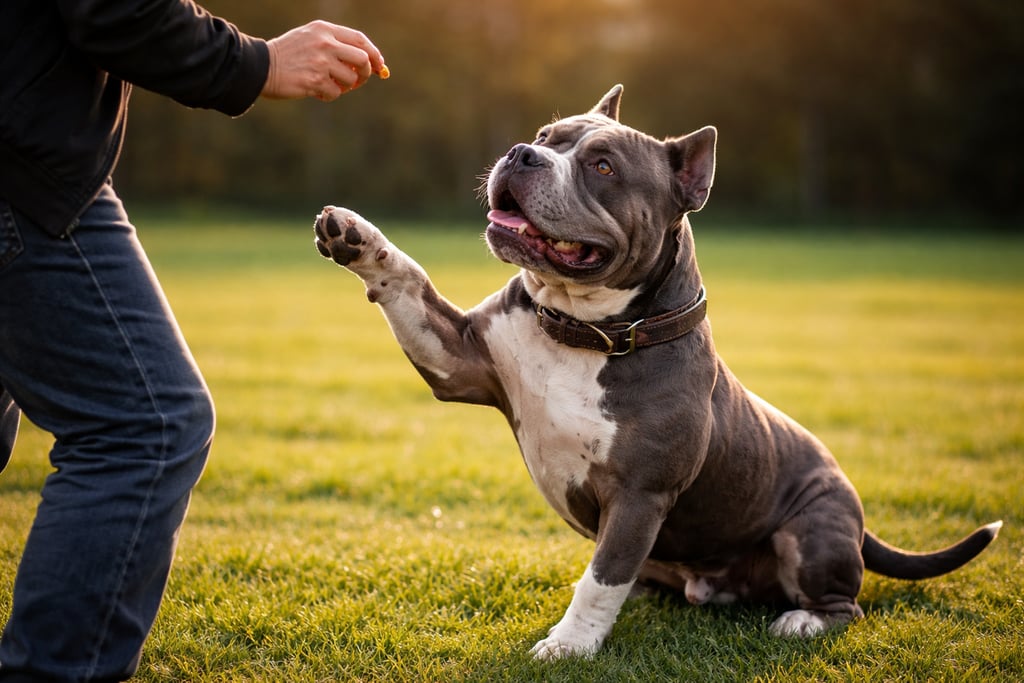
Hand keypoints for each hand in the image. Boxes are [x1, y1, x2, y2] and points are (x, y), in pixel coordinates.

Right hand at [261, 21, 386, 100]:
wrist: (260, 66)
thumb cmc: (288, 55)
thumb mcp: (310, 39)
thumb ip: (336, 45)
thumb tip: (370, 64)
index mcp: (324, 30)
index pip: (360, 40)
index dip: (374, 54)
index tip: (379, 66)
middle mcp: (325, 43)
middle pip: (362, 60)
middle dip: (366, 73)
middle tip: (358, 81)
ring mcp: (320, 62)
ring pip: (350, 79)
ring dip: (345, 87)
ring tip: (329, 85)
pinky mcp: (314, 80)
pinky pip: (335, 93)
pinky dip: (329, 95)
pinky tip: (317, 91)